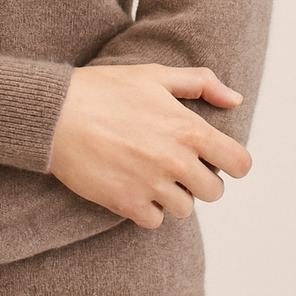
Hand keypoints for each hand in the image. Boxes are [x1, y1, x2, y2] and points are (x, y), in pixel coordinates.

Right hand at [49, 63, 251, 228]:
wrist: (55, 114)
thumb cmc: (104, 89)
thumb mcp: (154, 75)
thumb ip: (200, 83)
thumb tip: (235, 100)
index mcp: (189, 129)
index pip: (240, 164)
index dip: (232, 163)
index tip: (217, 160)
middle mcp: (175, 160)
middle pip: (214, 192)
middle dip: (200, 180)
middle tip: (177, 166)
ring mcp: (151, 184)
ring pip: (184, 209)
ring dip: (173, 195)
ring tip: (151, 174)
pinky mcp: (126, 202)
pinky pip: (155, 221)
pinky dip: (147, 209)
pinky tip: (133, 187)